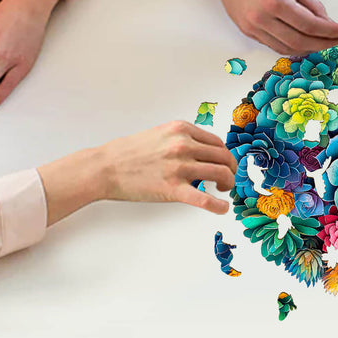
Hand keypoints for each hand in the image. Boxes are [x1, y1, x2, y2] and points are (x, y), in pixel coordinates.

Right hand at [38, 121, 238, 222]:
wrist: (106, 167)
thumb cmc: (130, 152)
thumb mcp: (161, 134)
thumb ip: (183, 139)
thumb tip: (204, 151)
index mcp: (181, 130)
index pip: (216, 142)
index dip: (225, 155)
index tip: (226, 163)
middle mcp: (184, 145)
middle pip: (222, 156)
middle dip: (231, 169)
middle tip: (229, 178)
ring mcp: (179, 167)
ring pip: (220, 173)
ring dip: (227, 183)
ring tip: (223, 189)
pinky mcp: (173, 189)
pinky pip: (204, 199)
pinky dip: (218, 205)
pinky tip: (223, 208)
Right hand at [209, 0, 337, 54]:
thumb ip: (310, 3)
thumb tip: (327, 22)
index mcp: (275, 1)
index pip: (310, 25)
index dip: (330, 32)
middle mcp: (261, 18)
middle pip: (300, 42)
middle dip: (322, 44)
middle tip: (336, 41)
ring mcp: (252, 27)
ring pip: (286, 48)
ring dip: (308, 49)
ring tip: (322, 42)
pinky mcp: (247, 31)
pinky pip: (274, 45)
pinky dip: (291, 46)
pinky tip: (303, 41)